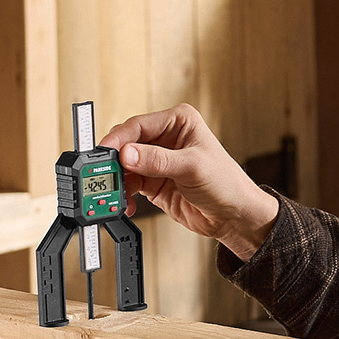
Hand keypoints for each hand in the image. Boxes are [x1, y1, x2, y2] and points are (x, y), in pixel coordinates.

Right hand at [108, 105, 280, 260]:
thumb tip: (128, 153)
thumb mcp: (192, 167)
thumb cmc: (226, 183)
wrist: (234, 216)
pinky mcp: (153, 182)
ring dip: (118, 181)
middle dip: (115, 161)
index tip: (105, 152)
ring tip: (115, 194)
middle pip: (127, 144)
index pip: (139, 125)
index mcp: (178, 121)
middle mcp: (166, 138)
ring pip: (125, 166)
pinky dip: (124, 194)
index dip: (119, 138)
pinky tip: (126, 204)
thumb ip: (158, 161)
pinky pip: (130, 185)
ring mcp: (158, 161)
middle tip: (104, 175)